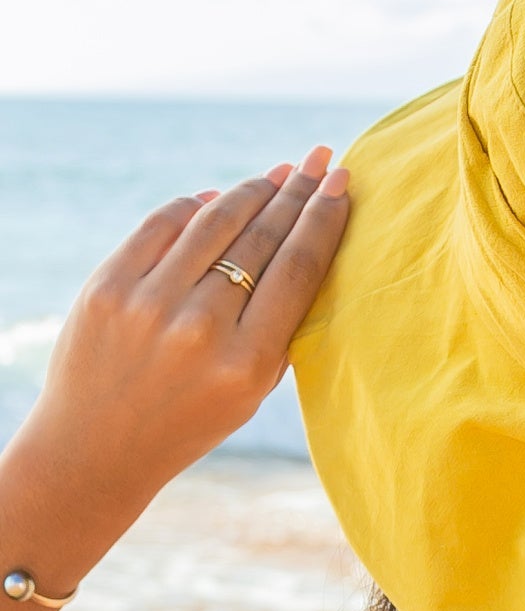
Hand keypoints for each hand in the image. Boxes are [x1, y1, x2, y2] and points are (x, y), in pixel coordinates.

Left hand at [19, 145, 349, 509]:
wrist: (96, 450)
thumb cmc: (191, 419)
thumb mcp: (253, 389)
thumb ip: (281, 325)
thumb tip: (303, 240)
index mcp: (248, 363)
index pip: (299, 268)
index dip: (324, 217)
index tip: (343, 183)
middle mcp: (199, 329)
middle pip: (263, 238)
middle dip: (297, 191)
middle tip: (322, 160)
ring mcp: (148, 304)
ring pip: (215, 222)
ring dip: (253, 190)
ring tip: (278, 172)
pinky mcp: (106, 288)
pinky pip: (161, 225)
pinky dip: (194, 206)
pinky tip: (217, 197)